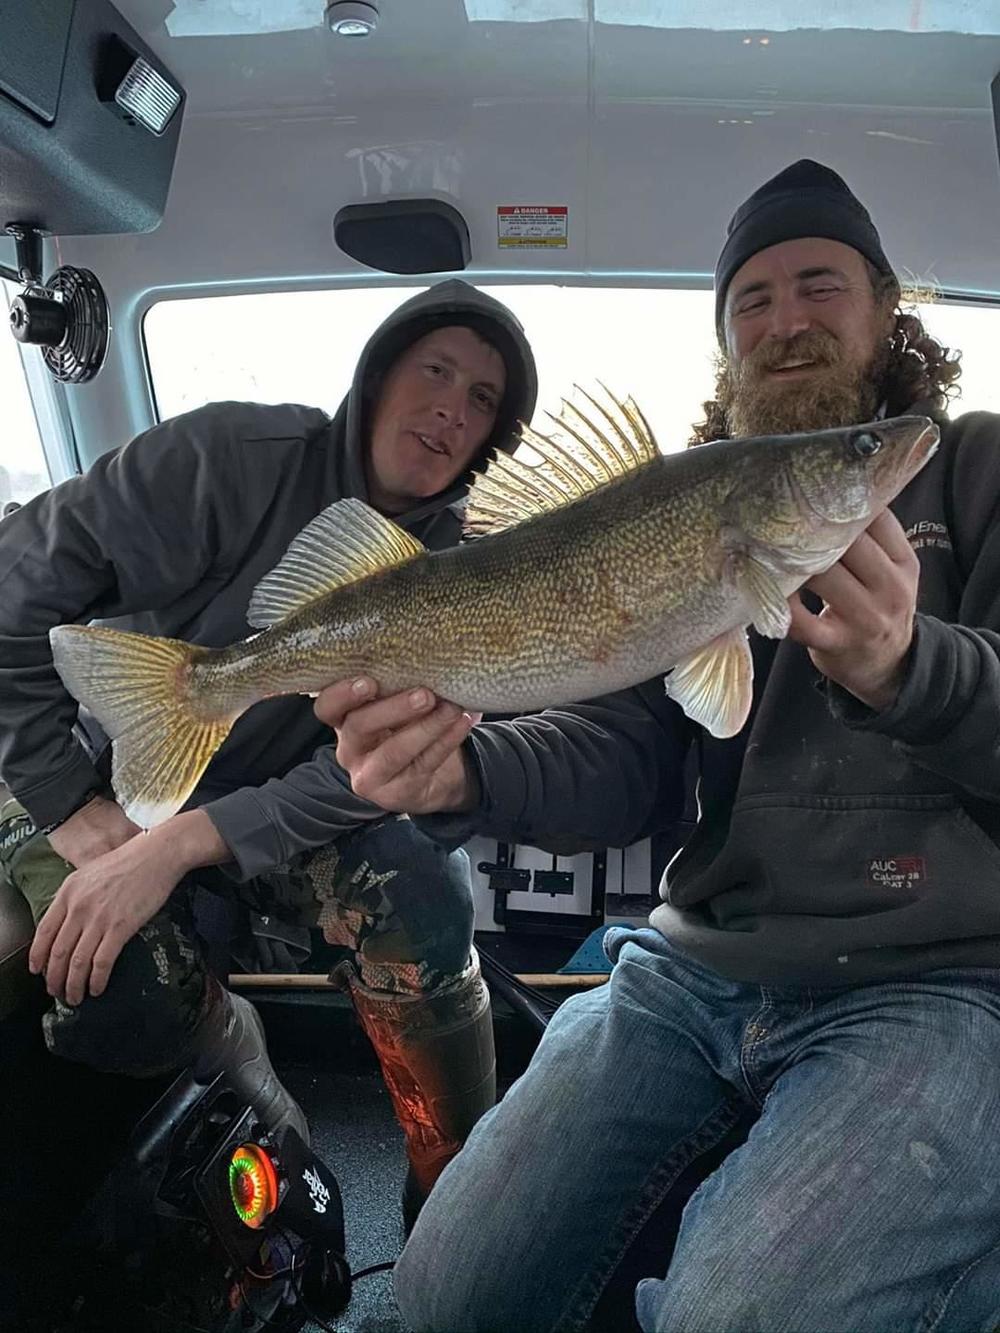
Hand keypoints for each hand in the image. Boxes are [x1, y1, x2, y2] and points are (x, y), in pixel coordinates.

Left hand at [30, 808, 230, 1004]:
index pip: (44, 932)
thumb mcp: (92, 873)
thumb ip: (77, 896)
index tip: (38, 970)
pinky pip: (102, 962)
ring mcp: (99, 918)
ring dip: (73, 985)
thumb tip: (71, 921)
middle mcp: (78, 907)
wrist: (158, 854)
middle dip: (54, 978)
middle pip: (57, 952)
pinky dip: (97, 979)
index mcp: (68, 892)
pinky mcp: (121, 927)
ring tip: (75, 997)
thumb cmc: (131, 860)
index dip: (38, 956)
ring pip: (77, 962)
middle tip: (57, 991)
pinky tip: (97, 987)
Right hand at [315, 677, 479, 814]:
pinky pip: (423, 764)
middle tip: (425, 694)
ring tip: (452, 708)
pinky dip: (446, 741)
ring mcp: (369, 775)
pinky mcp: (395, 794)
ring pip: (393, 752)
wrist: (431, 776)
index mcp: (344, 719)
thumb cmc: (409, 727)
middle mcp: (349, 749)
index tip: (368, 682)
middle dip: (393, 708)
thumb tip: (429, 655)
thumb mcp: (396, 706)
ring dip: (427, 727)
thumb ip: (398, 686)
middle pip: (359, 727)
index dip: (341, 694)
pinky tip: (463, 722)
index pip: (327, 707)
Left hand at [787, 510, 918, 709]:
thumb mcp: (891, 570)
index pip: (877, 519)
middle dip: (811, 531)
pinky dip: (781, 604)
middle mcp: (891, 588)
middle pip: (848, 544)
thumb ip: (871, 537)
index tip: (810, 493)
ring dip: (793, 563)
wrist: (890, 665)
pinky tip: (769, 591)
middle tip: (779, 519)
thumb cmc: (878, 605)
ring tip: (770, 550)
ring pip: (823, 576)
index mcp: (904, 562)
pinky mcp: (837, 643)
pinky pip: (802, 620)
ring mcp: (865, 618)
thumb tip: (829, 489)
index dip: (841, 504)